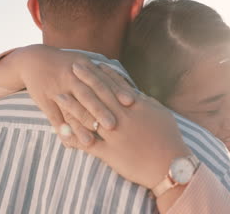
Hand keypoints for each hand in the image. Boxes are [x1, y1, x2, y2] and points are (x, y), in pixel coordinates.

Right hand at [0, 44, 135, 146]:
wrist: (34, 60)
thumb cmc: (69, 64)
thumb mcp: (86, 62)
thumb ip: (106, 76)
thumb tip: (132, 94)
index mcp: (85, 67)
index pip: (103, 81)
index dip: (117, 91)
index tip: (131, 103)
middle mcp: (70, 77)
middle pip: (87, 95)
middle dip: (100, 110)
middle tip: (112, 125)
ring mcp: (56, 88)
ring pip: (70, 109)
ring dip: (79, 126)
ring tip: (89, 142)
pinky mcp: (43, 99)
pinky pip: (53, 116)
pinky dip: (60, 129)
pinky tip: (68, 143)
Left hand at [56, 63, 191, 188]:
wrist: (171, 165)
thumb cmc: (170, 139)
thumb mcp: (161, 114)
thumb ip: (146, 103)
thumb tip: (134, 94)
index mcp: (136, 107)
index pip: (116, 86)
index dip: (103, 74)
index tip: (92, 64)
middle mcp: (123, 117)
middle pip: (100, 94)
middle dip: (85, 79)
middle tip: (73, 67)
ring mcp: (115, 135)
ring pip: (89, 116)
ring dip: (72, 105)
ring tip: (59, 95)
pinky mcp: (110, 153)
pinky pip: (87, 143)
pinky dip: (73, 136)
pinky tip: (60, 130)